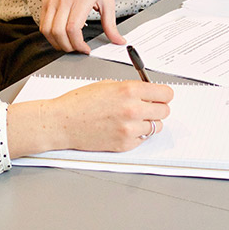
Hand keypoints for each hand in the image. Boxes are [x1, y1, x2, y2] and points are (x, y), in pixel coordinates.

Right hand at [6, 80, 173, 157]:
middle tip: (147, 107)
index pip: (166, 94)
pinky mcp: (125, 144)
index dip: (163, 94)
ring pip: (156, 126)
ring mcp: (130, 129)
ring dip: (147, 122)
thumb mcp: (108, 85)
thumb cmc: (79, 102)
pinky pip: (143, 139)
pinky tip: (122, 128)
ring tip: (131, 119)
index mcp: (129, 90)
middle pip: (164, 111)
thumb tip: (148, 92)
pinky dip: (137, 135)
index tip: (160, 96)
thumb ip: (131, 88)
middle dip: (157, 108)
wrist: (62, 122)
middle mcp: (133, 109)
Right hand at [40, 0, 125, 53]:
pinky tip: (60, 37)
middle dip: (68, 47)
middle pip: (59, 32)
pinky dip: (50, 36)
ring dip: (57, 43)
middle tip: (77, 49)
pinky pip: (43, 25)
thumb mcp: (107, 0)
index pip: (73, 28)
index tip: (85, 49)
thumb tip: (118, 40)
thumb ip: (111, 24)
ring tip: (68, 45)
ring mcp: (53, 1)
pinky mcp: (46, 3)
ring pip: (47, 30)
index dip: (78, 44)